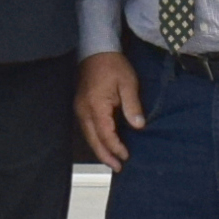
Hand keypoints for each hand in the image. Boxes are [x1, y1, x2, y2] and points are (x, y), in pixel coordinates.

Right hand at [75, 49, 143, 165]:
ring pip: (88, 136)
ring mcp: (80, 109)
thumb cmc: (112, 65)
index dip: (116, 147)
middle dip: (105, 156)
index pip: (106, 134)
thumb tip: (138, 125)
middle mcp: (84, 110)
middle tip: (117, 168)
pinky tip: (104, 144)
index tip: (126, 155)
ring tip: (112, 160)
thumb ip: (132, 106)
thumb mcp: (128, 83)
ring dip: (100, 149)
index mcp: (96, 105)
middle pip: (93, 140)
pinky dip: (96, 139)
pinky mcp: (81, 106)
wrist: (96, 50)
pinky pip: (87, 128)